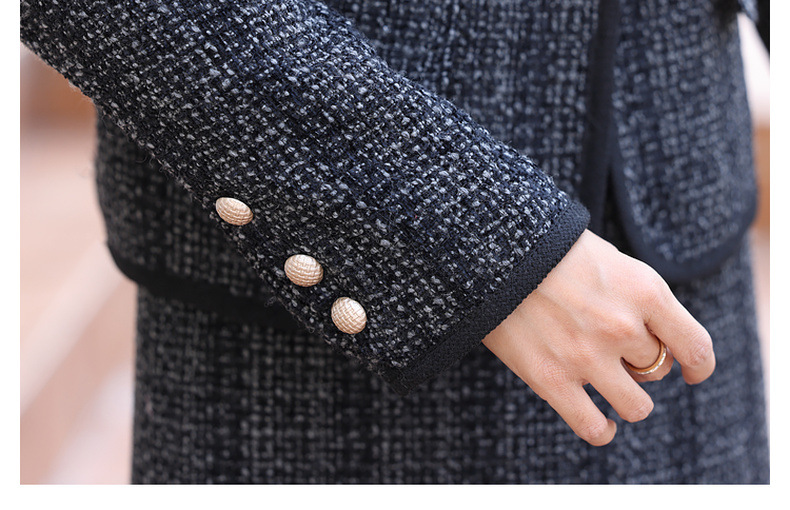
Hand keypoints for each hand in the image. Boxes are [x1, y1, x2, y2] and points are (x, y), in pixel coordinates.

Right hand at [482, 230, 714, 445]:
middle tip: (613, 347)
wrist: (491, 251)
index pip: (695, 346)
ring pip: (636, 405)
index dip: (699, 365)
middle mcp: (623, 328)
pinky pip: (593, 427)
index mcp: (644, 291)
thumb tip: (653, 341)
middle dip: (640, 362)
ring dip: (628, 397)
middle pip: (656, 369)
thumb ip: (637, 298)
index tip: (694, 372)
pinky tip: (602, 424)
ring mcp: (588, 357)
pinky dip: (603, 430)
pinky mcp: (552, 380)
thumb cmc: (548, 249)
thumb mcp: (608, 259)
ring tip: (611, 386)